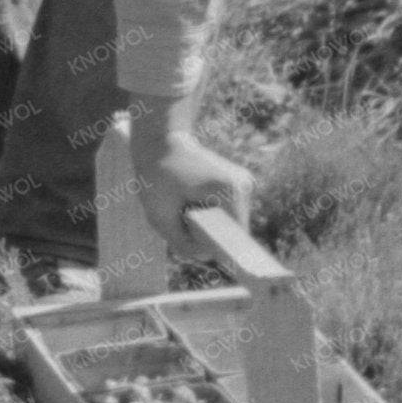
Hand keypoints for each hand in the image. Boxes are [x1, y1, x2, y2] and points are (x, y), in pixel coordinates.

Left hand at [131, 112, 257, 257]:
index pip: (235, 238)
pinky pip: (225, 213)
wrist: (160, 138)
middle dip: (207, 237)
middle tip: (180, 224)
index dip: (222, 253)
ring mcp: (243, 184)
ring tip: (182, 209)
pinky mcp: (236, 185)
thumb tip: (207, 258)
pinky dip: (208, 216)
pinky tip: (188, 203)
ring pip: (228, 223)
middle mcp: (244, 187)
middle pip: (232, 232)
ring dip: (207, 226)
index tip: (213, 265)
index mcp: (231, 192)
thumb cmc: (156, 173)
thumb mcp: (159, 215)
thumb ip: (182, 243)